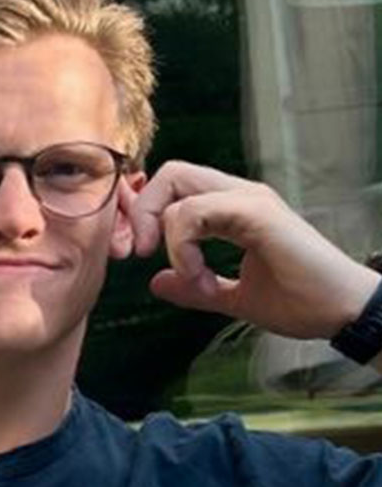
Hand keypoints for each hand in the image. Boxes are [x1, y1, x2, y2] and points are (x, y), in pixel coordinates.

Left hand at [119, 161, 379, 339]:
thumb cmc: (302, 302)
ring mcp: (249, 199)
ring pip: (176, 184)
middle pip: (170, 173)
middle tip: (142, 254)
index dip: (147, 213)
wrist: (345, 313)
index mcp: (234, 208)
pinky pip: (195, 211)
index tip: (143, 256)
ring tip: (188, 276)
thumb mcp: (235, 299)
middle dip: (142, 211)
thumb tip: (156, 282)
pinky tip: (199, 276)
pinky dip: (183, 244)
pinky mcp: (257, 212)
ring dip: (164, 232)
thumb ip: (196, 289)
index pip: (175, 186)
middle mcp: (240, 195)